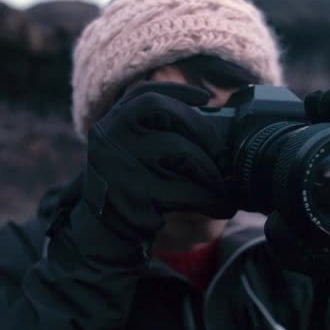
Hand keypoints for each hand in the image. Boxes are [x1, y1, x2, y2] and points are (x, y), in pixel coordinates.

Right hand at [83, 82, 235, 248]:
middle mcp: (110, 138)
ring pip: (184, 153)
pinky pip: (188, 191)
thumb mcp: (129, 156)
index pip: (145, 95)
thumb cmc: (128, 192)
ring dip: (213, 173)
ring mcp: (121, 166)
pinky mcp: (135, 197)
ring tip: (227, 190)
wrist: (102, 239)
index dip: (177, 91)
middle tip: (224, 156)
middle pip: (170, 116)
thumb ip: (154, 135)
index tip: (205, 98)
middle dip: (204, 132)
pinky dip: (211, 199)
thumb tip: (211, 124)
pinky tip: (220, 206)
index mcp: (111, 124)